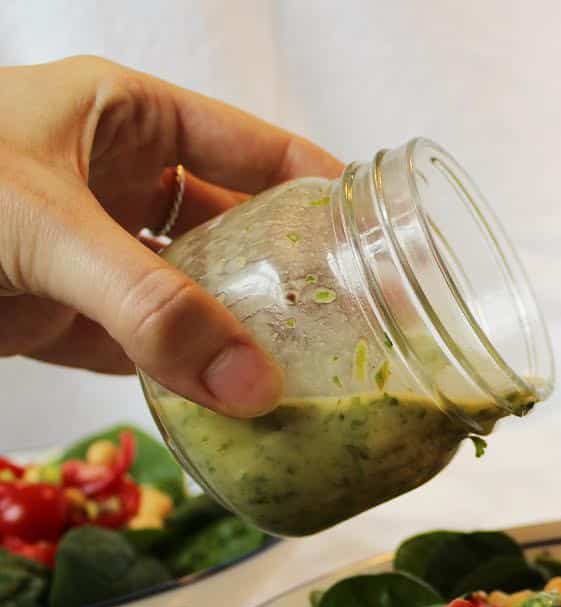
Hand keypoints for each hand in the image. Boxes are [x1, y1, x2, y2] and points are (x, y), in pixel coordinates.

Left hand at [0, 56, 342, 415]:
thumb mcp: (48, 228)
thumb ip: (151, 307)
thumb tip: (253, 386)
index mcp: (124, 118)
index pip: (250, 147)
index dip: (316, 186)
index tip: (379, 236)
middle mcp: (114, 181)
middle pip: (230, 228)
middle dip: (282, 274)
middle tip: (349, 321)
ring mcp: (87, 251)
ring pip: (188, 295)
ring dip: (233, 335)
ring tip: (302, 371)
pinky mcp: (58, 316)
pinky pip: (139, 349)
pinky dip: (180, 378)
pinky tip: (229, 401)